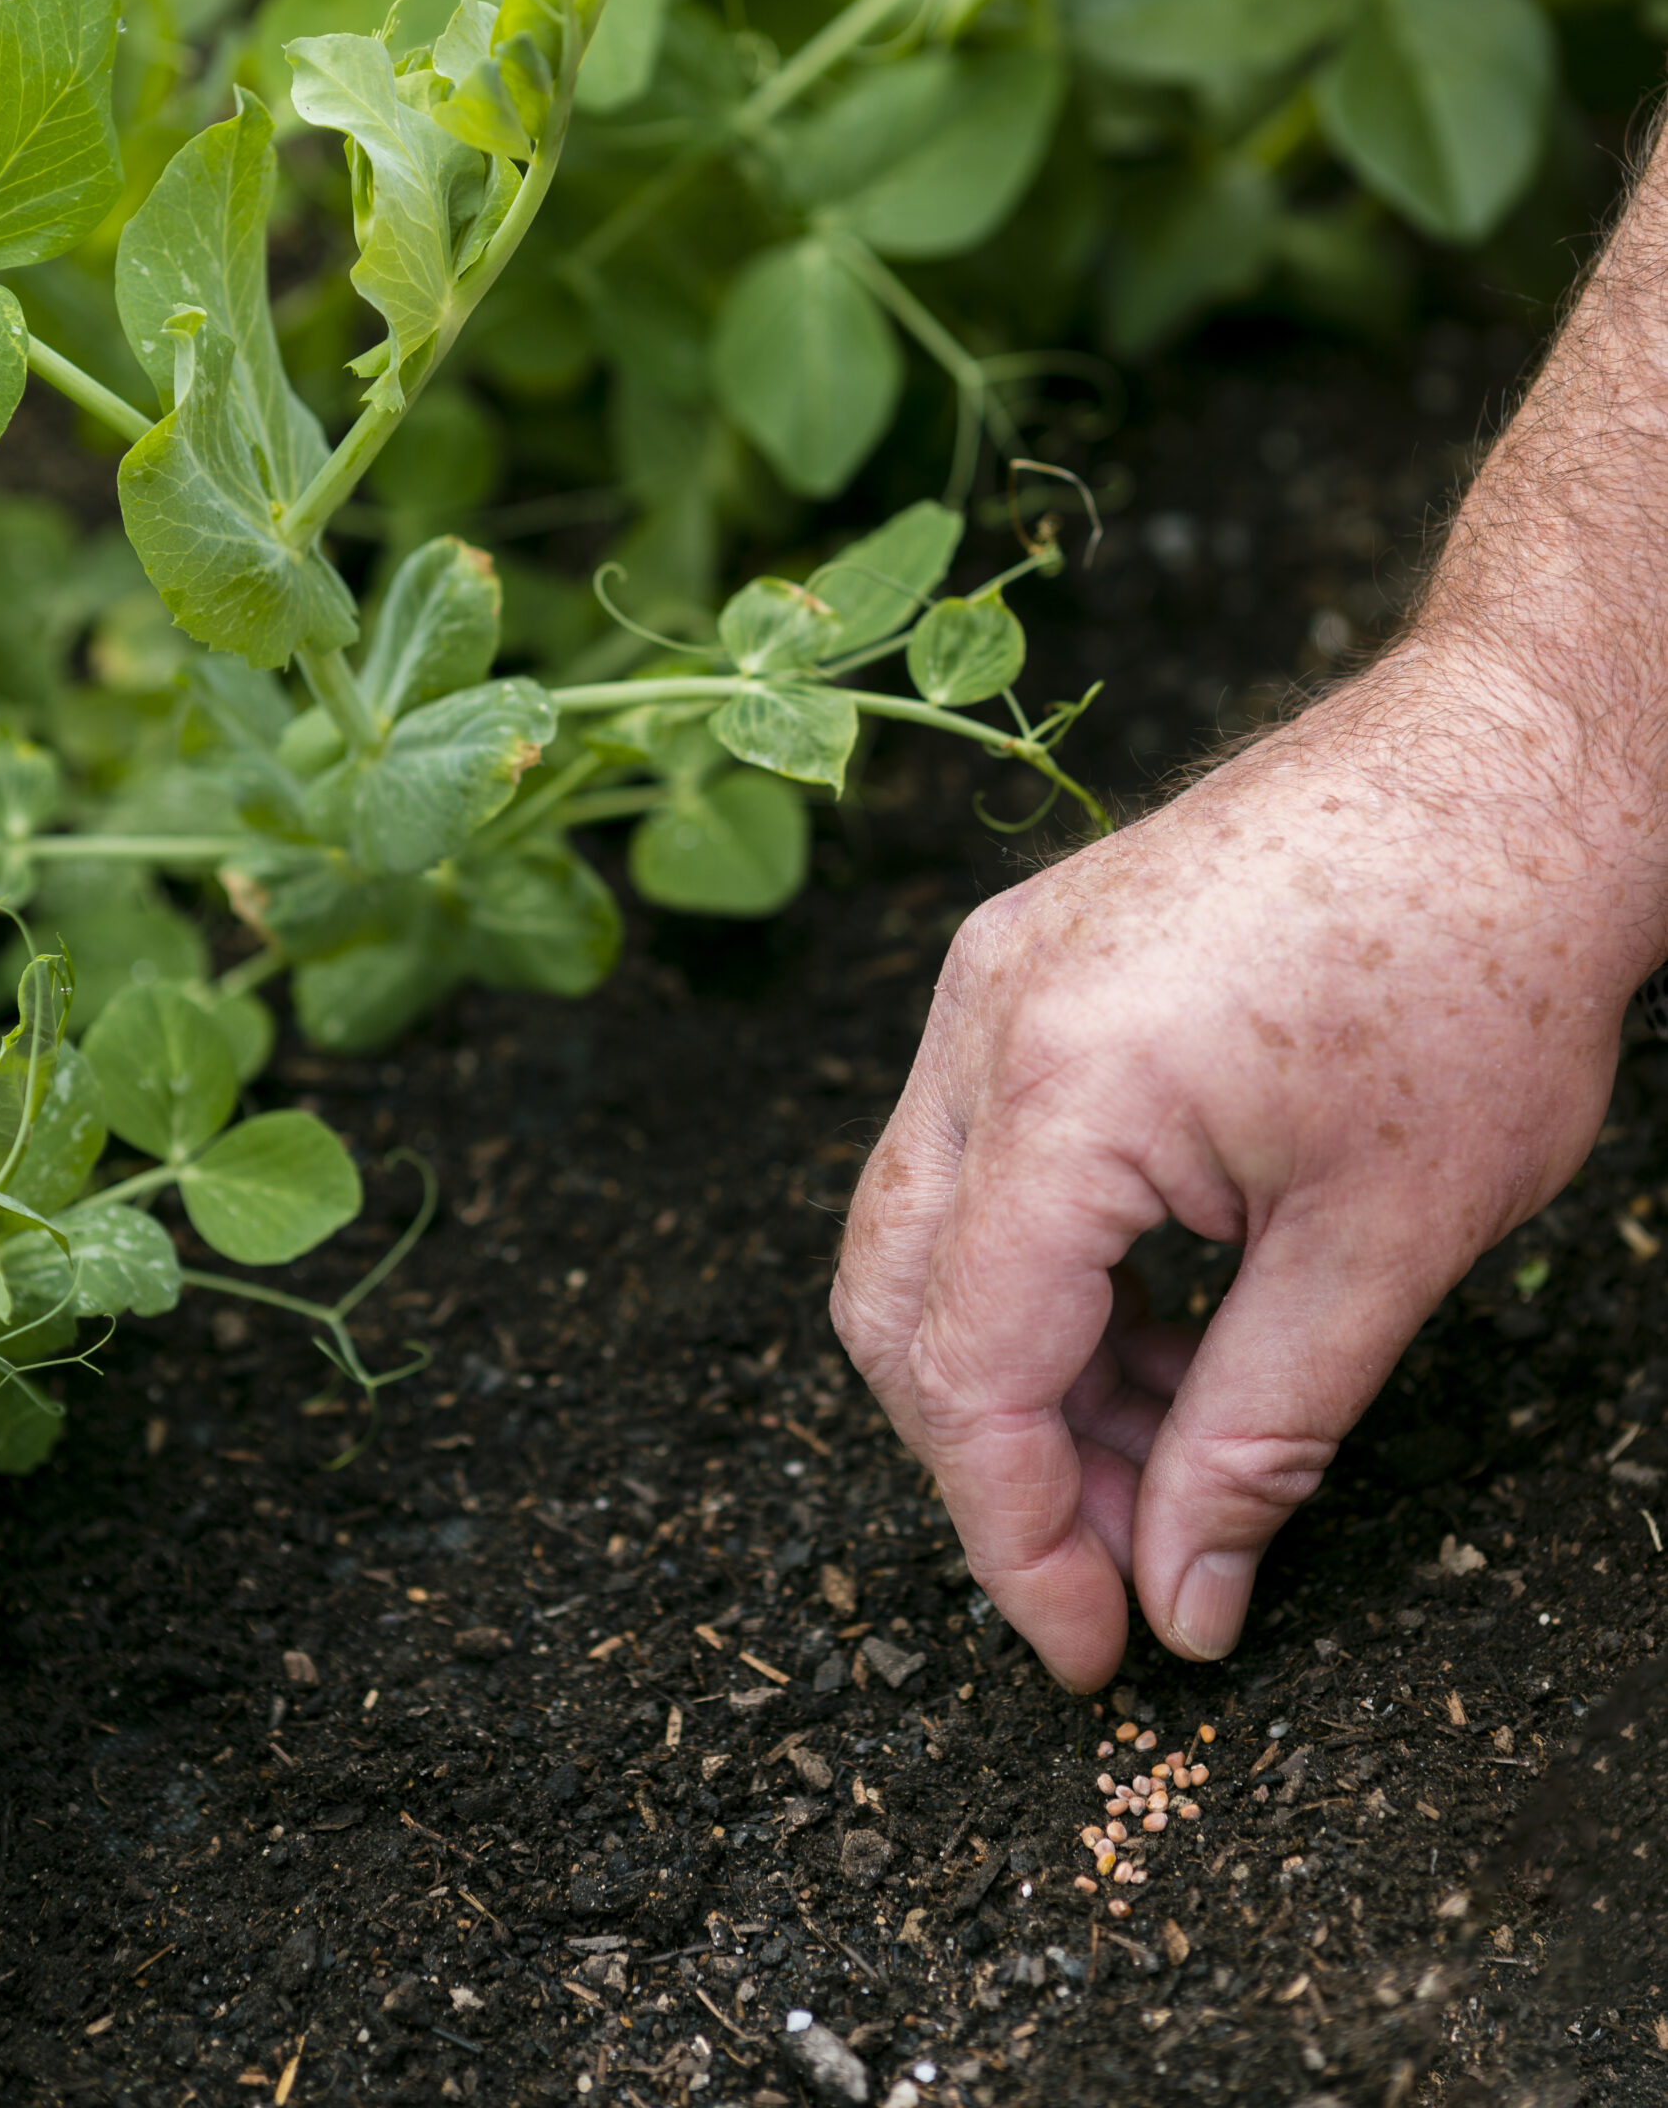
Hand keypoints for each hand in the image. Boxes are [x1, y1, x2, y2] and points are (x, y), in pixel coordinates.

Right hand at [832, 650, 1648, 1687]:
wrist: (1512, 765)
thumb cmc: (1483, 969)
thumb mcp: (1387, 1246)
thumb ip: (1260, 1439)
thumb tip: (1183, 1600)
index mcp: (1062, 1087)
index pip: (967, 1368)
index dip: (1017, 1535)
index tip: (1097, 1648)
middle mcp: (986, 1017)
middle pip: (902, 1302)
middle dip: (999, 1460)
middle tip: (1123, 1566)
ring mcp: (997, 973)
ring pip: (932, 1231)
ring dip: (1028, 1371)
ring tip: (1174, 1452)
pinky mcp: (1034, 959)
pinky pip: (982, 1151)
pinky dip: (1050, 1270)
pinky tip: (1166, 1331)